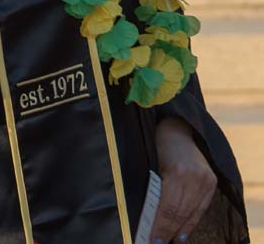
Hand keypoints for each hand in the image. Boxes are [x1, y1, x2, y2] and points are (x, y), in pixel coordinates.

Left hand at [151, 117, 216, 243]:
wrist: (178, 127)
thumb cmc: (157, 143)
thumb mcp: (150, 161)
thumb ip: (153, 187)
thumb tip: (147, 215)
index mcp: (176, 171)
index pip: (167, 207)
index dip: (159, 226)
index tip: (149, 238)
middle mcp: (194, 177)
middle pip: (179, 213)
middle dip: (166, 231)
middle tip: (155, 242)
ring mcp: (205, 179)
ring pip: (190, 213)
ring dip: (177, 230)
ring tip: (166, 240)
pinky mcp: (211, 182)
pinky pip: (200, 208)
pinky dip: (190, 223)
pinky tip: (181, 235)